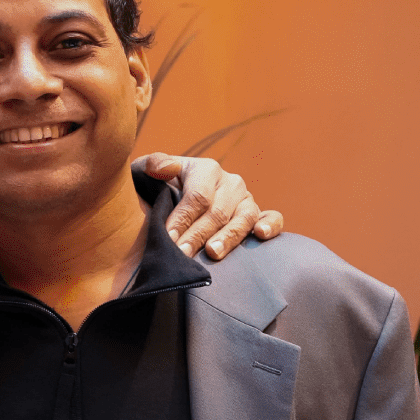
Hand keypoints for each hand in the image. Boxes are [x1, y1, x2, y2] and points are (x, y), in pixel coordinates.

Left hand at [135, 153, 284, 259]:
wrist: (170, 199)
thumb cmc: (156, 188)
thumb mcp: (146, 173)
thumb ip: (152, 165)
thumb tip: (167, 168)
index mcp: (205, 169)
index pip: (197, 196)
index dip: (183, 218)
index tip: (168, 237)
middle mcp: (230, 182)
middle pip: (218, 212)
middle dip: (198, 235)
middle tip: (182, 255)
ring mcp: (246, 199)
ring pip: (245, 217)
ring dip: (230, 236)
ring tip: (213, 252)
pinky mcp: (258, 215)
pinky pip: (273, 218)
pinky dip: (271, 225)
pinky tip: (260, 235)